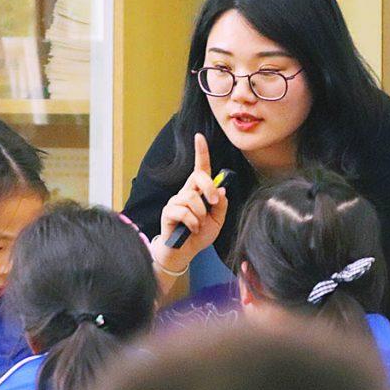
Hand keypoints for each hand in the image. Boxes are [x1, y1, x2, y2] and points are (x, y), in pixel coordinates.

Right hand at [151, 133, 228, 271]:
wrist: (185, 252)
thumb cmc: (200, 235)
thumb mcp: (217, 220)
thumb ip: (221, 204)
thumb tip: (221, 189)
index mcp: (198, 191)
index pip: (200, 168)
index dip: (200, 152)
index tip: (199, 137)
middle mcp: (185, 192)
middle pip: (198, 177)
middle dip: (209, 188)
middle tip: (214, 202)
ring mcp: (175, 201)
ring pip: (191, 198)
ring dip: (200, 214)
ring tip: (199, 225)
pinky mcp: (168, 212)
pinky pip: (183, 212)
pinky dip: (192, 223)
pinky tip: (192, 229)